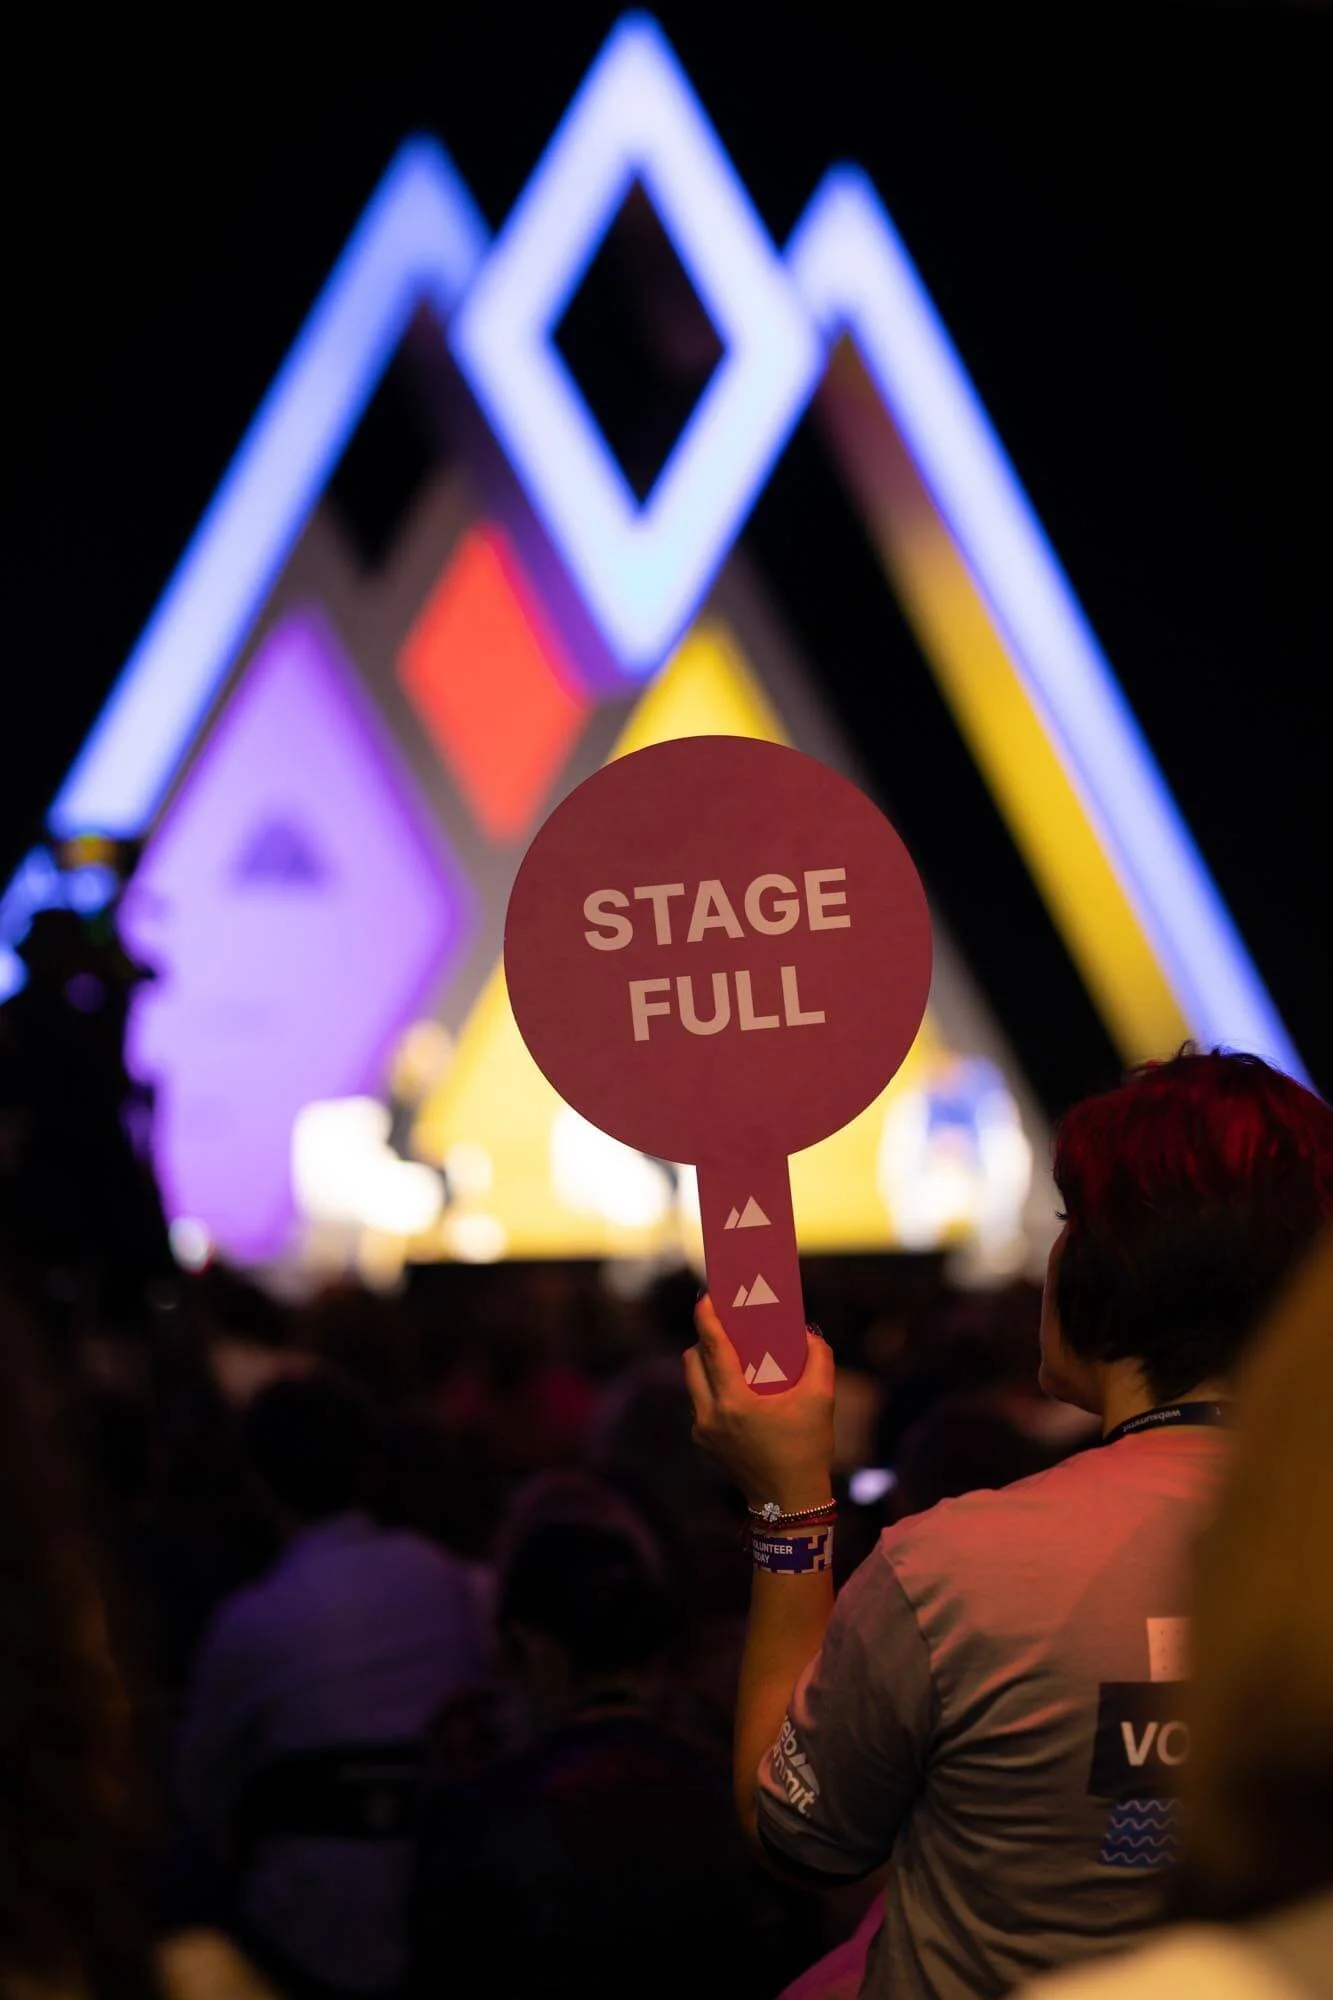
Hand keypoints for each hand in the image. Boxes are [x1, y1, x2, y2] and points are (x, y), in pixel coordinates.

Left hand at [684, 1294, 835, 1512]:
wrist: (790, 1502)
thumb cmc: (806, 1449)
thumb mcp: (821, 1400)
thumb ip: (818, 1358)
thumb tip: (807, 1333)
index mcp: (735, 1401)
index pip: (712, 1347)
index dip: (706, 1317)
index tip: (706, 1297)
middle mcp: (711, 1414)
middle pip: (692, 1360)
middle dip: (704, 1338)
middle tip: (725, 1325)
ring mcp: (703, 1430)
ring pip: (693, 1381)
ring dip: (706, 1363)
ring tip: (730, 1354)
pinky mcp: (703, 1442)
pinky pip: (701, 1402)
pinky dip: (712, 1387)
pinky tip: (735, 1386)